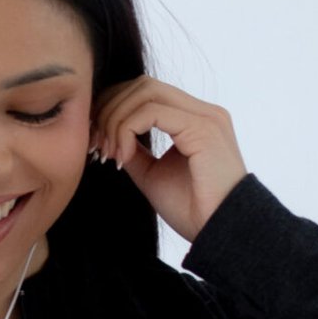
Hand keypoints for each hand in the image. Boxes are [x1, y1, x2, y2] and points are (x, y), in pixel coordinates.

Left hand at [89, 78, 248, 245]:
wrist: (221, 233)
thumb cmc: (193, 210)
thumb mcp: (153, 174)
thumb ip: (135, 150)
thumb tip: (109, 137)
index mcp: (195, 119)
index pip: (146, 91)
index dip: (114, 107)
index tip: (96, 139)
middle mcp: (204, 111)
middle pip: (142, 85)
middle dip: (110, 109)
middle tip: (96, 145)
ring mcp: (206, 117)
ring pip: (145, 92)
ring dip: (116, 120)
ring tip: (109, 154)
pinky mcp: (203, 129)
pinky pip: (153, 112)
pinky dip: (127, 130)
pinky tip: (123, 159)